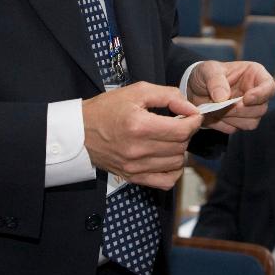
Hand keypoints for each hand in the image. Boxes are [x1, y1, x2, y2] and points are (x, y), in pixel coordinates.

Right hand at [82, 82, 201, 189]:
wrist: (79, 132)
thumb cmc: (107, 108)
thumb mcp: (137, 91)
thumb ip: (168, 95)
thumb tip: (190, 108)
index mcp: (140, 126)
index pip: (182, 131)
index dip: (194, 121)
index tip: (193, 115)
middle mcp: (138, 149)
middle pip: (180, 146)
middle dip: (186, 133)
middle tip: (179, 124)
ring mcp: (135, 166)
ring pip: (176, 163)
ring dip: (180, 150)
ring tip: (170, 139)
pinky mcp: (133, 177)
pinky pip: (166, 182)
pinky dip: (173, 171)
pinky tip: (168, 158)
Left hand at [186, 60, 274, 133]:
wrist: (193, 90)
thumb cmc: (205, 74)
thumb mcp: (207, 70)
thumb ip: (215, 80)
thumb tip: (223, 97)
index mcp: (254, 75)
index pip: (269, 87)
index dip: (261, 95)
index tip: (246, 99)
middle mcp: (256, 93)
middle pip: (261, 109)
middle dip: (239, 109)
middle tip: (220, 104)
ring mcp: (250, 109)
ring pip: (252, 122)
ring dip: (232, 118)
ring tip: (215, 107)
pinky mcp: (240, 121)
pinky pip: (237, 129)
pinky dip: (224, 124)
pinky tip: (214, 114)